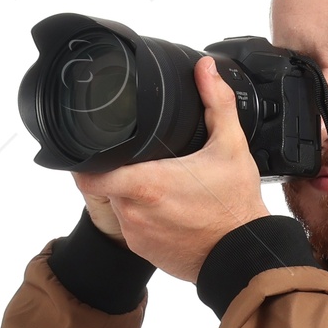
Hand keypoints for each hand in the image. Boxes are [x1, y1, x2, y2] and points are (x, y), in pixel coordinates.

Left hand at [71, 57, 267, 282]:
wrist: (243, 259)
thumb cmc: (235, 208)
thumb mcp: (231, 147)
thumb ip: (216, 103)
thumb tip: (205, 69)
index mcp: (146, 184)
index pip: (88, 173)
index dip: (84, 159)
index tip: (94, 147)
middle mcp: (134, 212)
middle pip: (106, 185)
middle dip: (118, 171)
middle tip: (141, 160)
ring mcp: (138, 236)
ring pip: (120, 207)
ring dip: (131, 195)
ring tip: (160, 186)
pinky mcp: (145, 252)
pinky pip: (134, 229)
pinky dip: (145, 218)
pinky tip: (168, 211)